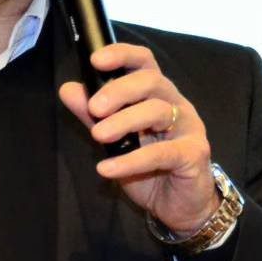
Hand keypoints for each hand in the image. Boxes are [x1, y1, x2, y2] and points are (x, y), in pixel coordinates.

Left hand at [58, 43, 219, 236]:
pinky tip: (106, 169)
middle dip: (119, 90)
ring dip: (124, 121)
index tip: (96, 60)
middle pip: (151, 81)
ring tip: (98, 136)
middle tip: (94, 108)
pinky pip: (161, 153)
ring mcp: (188, 127)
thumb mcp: (113, 140)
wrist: (177, 205)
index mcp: (156, 94)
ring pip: (158, 111)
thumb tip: (68, 89)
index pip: (143, 63)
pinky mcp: (193, 154)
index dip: (122, 55)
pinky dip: (131, 161)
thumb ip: (92, 115)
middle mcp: (175, 103)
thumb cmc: (147, 167)